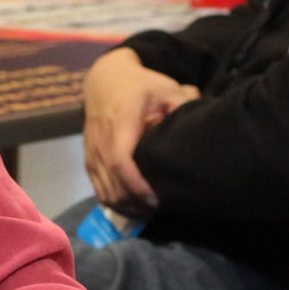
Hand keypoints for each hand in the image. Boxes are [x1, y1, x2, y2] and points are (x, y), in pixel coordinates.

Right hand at [82, 49, 198, 214]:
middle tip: (162, 207)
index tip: (158, 199)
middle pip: (114, 186)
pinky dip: (116, 203)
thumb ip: (183, 105)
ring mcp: (92, 154)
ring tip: (150, 208)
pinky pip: (99, 192)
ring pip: (106, 194)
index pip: (121, 163)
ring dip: (128, 207)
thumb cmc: (139, 86)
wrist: (104, 81)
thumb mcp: (165, 88)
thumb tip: (199, 128)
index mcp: (120, 124)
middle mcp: (101, 142)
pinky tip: (135, 205)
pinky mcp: (89, 162)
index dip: (139, 188)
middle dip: (137, 204)